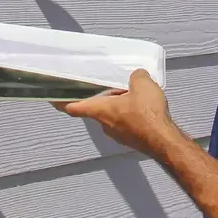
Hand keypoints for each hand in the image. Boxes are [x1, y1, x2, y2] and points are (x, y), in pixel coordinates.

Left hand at [55, 69, 181, 157]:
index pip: (73, 107)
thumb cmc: (147, 114)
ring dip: (118, 106)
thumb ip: (135, 76)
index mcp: (100, 111)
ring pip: (111, 117)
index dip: (61, 102)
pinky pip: (125, 124)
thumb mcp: (142, 84)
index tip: (52, 98)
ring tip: (132, 94)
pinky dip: (130, 115)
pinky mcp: (131, 140)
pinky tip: (143, 108)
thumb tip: (136, 75)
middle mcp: (105, 125)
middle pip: (95, 109)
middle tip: (109, 85)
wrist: (165, 142)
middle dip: (101, 98)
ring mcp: (118, 135)